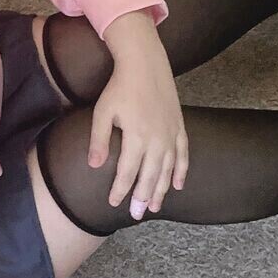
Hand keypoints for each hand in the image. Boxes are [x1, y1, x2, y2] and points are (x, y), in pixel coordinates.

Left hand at [91, 13, 187, 219]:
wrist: (145, 63)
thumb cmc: (120, 86)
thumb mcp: (103, 111)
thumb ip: (99, 139)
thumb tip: (94, 166)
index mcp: (137, 137)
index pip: (128, 172)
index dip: (120, 190)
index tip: (113, 203)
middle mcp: (157, 140)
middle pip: (150, 176)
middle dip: (142, 197)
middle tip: (137, 214)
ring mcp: (171, 134)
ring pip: (167, 169)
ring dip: (161, 190)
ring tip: (155, 207)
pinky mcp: (179, 126)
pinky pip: (183, 154)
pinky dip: (182, 171)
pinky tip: (178, 185)